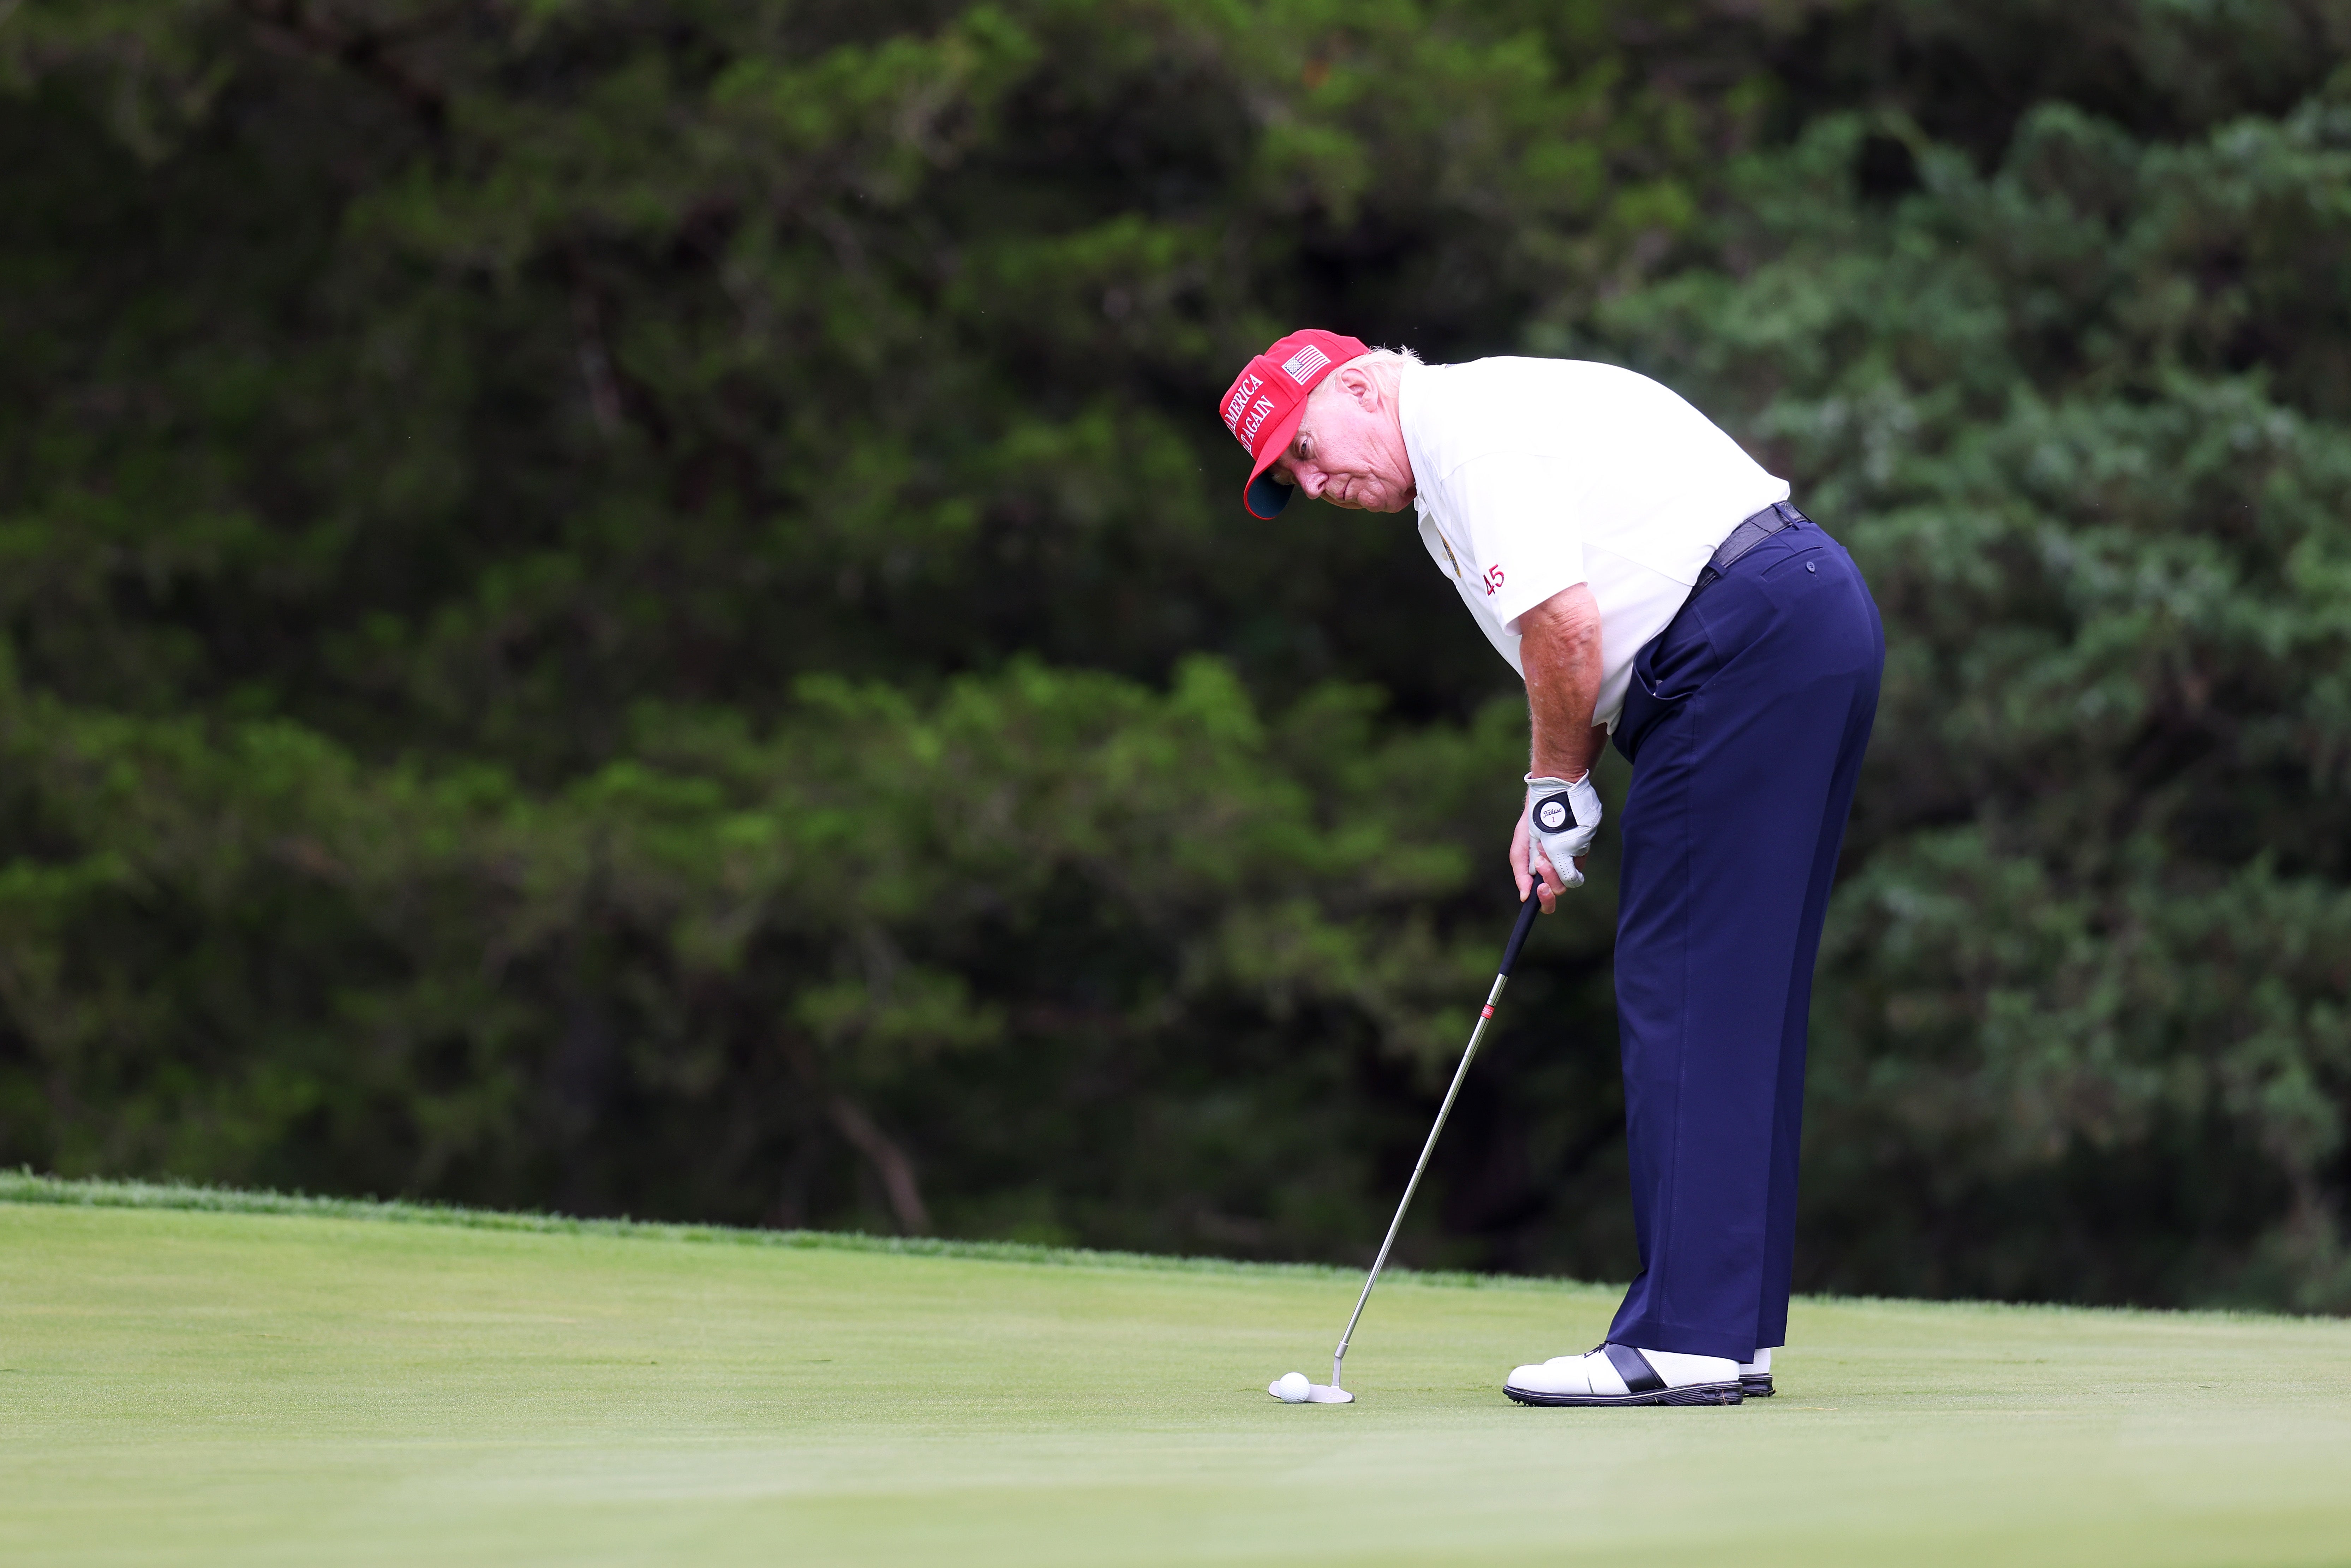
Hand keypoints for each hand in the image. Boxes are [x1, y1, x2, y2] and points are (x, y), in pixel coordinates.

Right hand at [1516, 773, 1601, 911]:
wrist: (1551, 798)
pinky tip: (1552, 843)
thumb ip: (1520, 872)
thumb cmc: (1533, 822)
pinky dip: (1564, 858)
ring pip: (1567, 880)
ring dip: (1552, 866)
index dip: (1543, 901)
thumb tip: (1524, 897)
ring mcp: (1570, 861)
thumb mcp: (1520, 847)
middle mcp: (1557, 870)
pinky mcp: (1582, 852)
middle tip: (1541, 863)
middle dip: (1548, 880)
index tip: (1539, 890)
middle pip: (1557, 891)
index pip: (1544, 898)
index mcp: (1541, 873)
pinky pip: (1577, 865)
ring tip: (1543, 847)